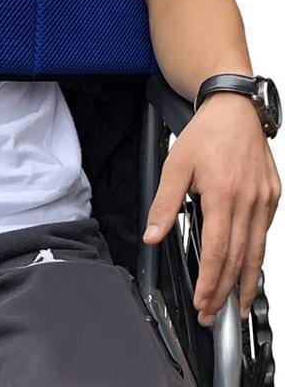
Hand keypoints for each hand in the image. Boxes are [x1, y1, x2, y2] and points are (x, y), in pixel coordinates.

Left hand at [143, 92, 279, 325]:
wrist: (234, 110)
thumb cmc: (206, 135)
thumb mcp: (175, 165)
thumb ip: (164, 203)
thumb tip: (152, 235)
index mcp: (222, 195)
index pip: (218, 250)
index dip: (210, 281)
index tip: (201, 302)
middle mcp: (249, 202)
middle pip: (239, 259)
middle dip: (225, 293)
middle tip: (213, 315)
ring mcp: (264, 201)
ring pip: (257, 253)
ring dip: (245, 284)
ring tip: (234, 307)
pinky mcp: (272, 198)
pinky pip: (265, 236)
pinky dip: (256, 259)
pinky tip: (248, 273)